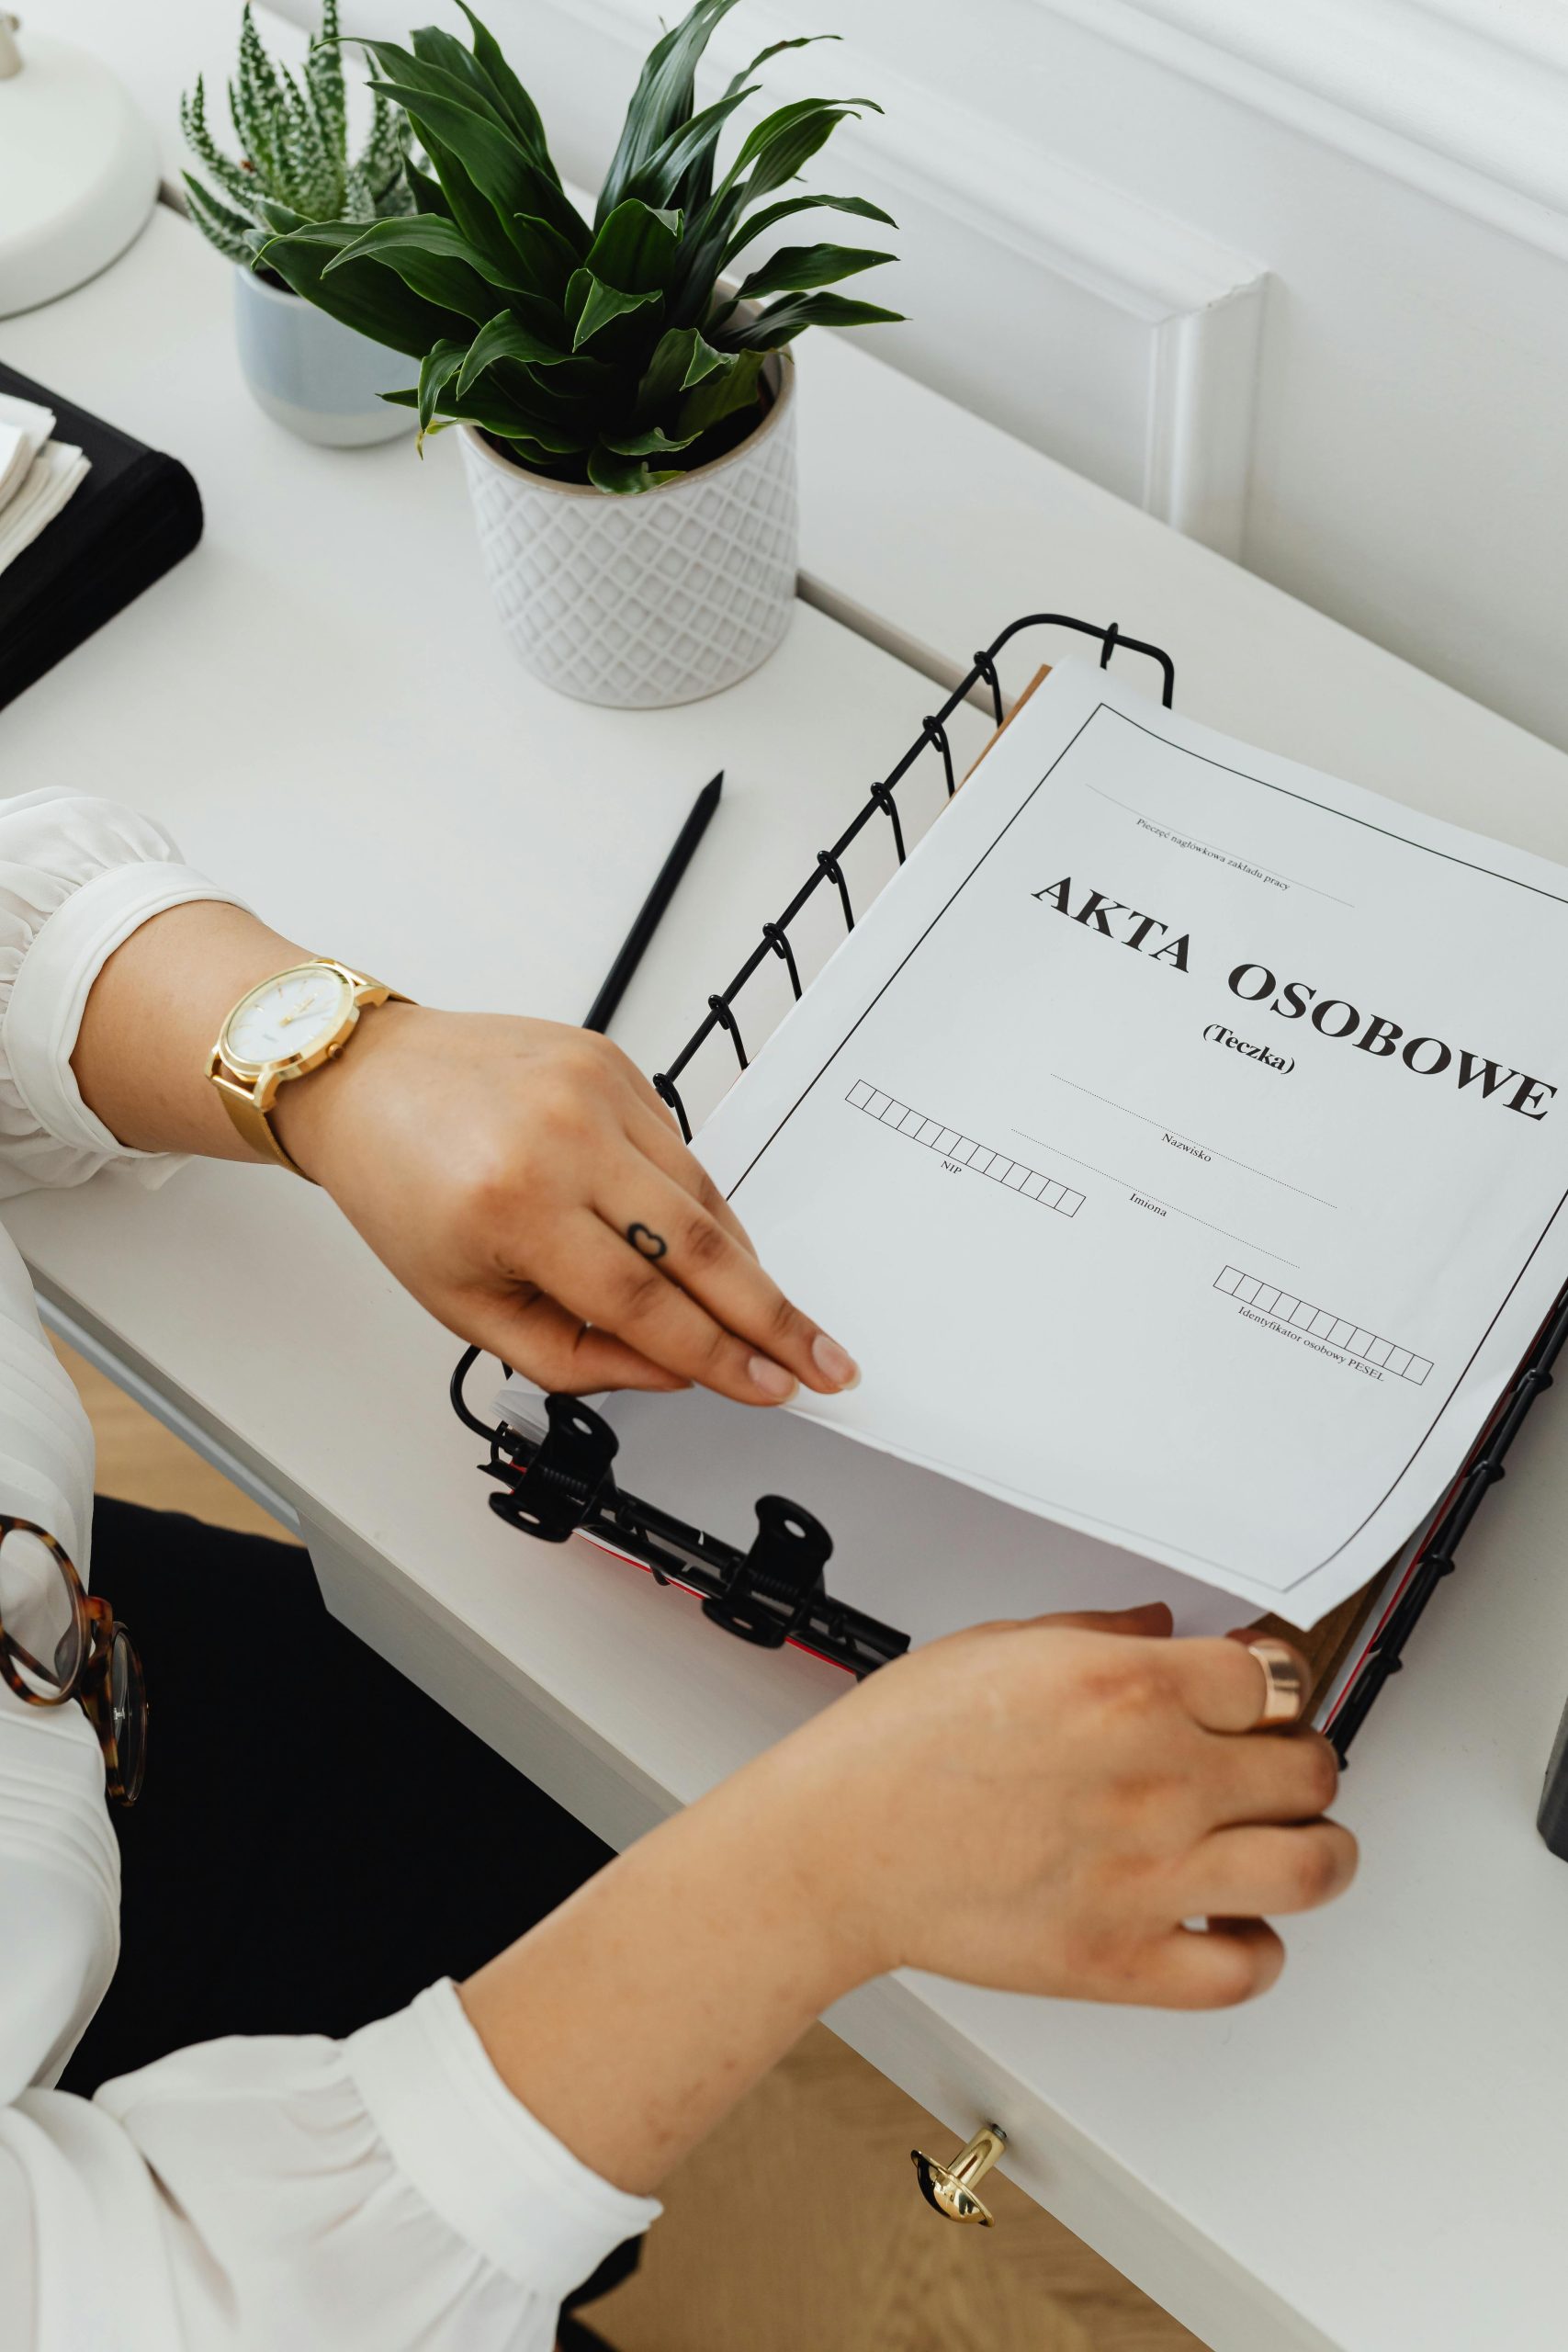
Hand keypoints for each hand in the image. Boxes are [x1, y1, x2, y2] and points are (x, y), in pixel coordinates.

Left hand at [274, 1004, 859, 1404]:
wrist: (366, 1078)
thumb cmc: (402, 1188)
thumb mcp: (463, 1305)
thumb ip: (572, 1354)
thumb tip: (676, 1368)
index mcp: (514, 1209)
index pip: (646, 1304)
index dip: (720, 1358)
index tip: (772, 1388)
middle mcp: (563, 1139)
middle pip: (699, 1249)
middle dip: (774, 1318)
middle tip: (827, 1361)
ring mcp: (596, 1092)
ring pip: (702, 1197)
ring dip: (744, 1266)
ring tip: (774, 1317)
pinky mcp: (615, 1063)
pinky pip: (682, 1151)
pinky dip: (699, 1206)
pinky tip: (706, 1245)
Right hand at [735, 1603, 1354, 2007]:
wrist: (833, 1849)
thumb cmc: (894, 1749)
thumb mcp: (998, 1645)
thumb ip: (1098, 1633)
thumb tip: (1159, 1627)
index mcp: (1126, 1687)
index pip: (1274, 1677)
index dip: (1274, 1684)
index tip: (1262, 1695)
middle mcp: (1155, 1778)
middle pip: (1309, 1767)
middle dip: (1299, 1759)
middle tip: (1273, 1764)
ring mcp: (1150, 1877)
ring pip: (1314, 1868)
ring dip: (1319, 1851)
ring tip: (1294, 1843)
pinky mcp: (1125, 1962)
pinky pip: (1249, 1969)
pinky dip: (1260, 1949)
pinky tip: (1233, 1924)